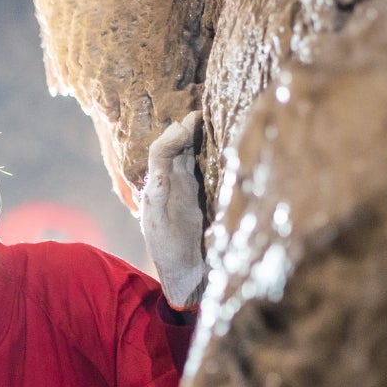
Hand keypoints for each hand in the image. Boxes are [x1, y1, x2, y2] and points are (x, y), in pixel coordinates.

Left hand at [139, 110, 204, 308]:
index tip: (191, 122)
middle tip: (209, 112)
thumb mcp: (157, 221)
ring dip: (204, 135)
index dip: (174, 134)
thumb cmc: (168, 250)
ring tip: (220, 117)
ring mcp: (191, 186)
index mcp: (158, 184)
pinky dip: (217, 152)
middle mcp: (173, 181)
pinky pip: (210, 167)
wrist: (187, 274)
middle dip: (191, 127)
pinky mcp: (207, 195)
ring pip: (195, 152)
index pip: (162, 150)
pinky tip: (230, 142)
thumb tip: (160, 168)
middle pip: (180, 145)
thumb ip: (158, 194)